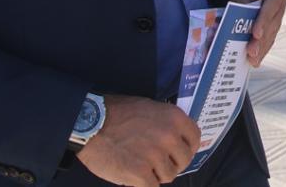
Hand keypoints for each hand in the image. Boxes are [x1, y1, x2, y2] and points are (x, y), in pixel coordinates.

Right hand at [76, 95, 199, 186]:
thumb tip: (177, 138)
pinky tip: (133, 175)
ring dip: (156, 174)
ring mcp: (155, 156)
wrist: (90, 124)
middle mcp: (169, 136)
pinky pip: (152, 186)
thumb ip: (166, 123)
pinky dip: (143, 183)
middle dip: (172, 164)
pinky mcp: (140, 174)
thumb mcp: (149, 108)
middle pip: (183, 161)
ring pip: (168, 176)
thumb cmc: (117, 113)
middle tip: (158, 163)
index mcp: (174, 118)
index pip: (195, 139)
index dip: (188, 147)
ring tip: (141, 166)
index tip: (178, 152)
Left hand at [228, 0, 285, 66]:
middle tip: (251, 52)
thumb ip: (240, 7)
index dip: (264, 20)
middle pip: (273, 21)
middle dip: (261, 39)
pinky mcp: (273, 22)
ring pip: (271, 32)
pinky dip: (261, 48)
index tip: (255, 33)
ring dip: (261, 47)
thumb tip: (234, 31)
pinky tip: (255, 60)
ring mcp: (279, 11)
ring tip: (251, 60)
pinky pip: (268, 37)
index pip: (272, 3)